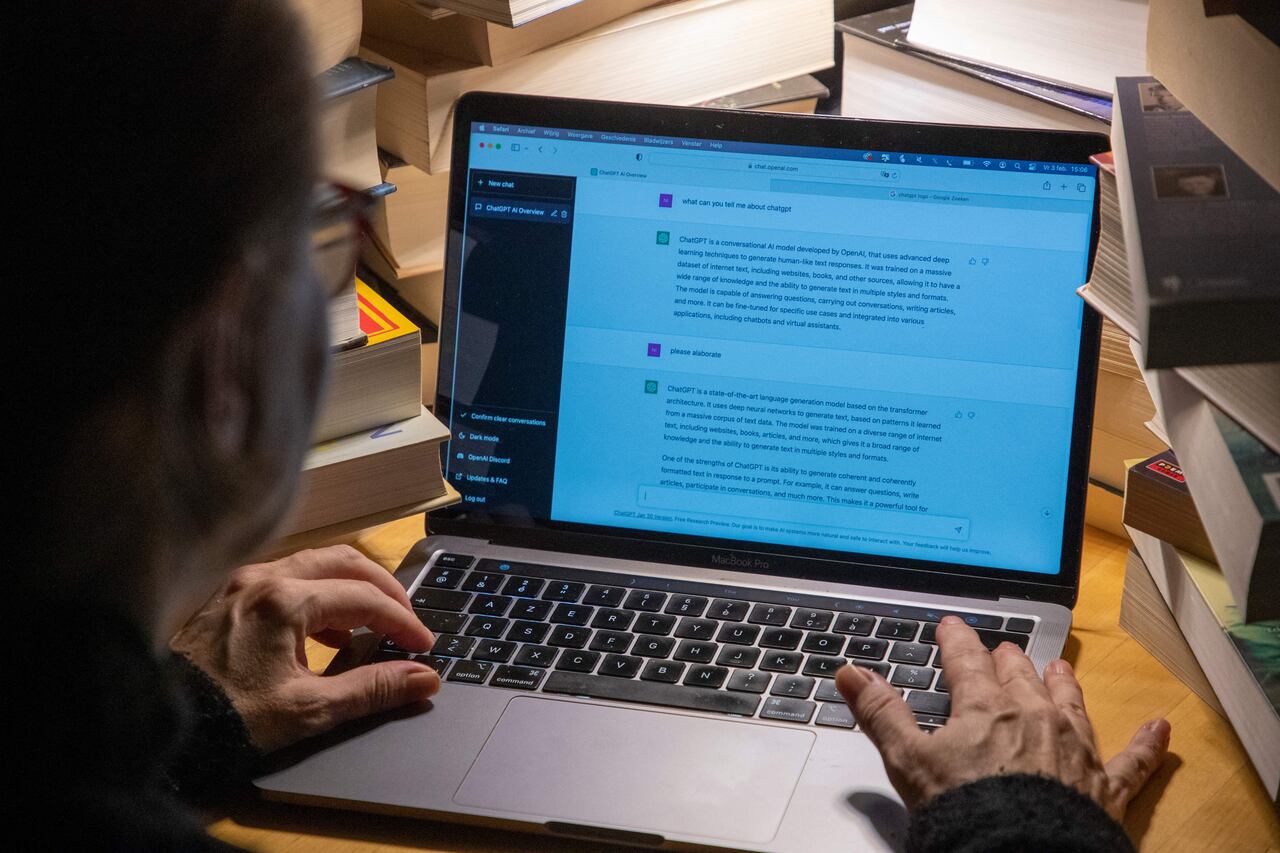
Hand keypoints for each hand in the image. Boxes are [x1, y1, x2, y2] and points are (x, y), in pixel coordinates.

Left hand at [171, 545, 438, 751]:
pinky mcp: (230, 594)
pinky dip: (321, 594)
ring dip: (352, 588)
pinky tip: (328, 630)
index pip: (365, 598)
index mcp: (284, 600)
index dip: (402, 622)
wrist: (157, 723)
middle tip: (406, 620)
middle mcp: (264, 578)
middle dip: (384, 589)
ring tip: (372, 625)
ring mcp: (243, 582)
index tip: (422, 646)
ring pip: (317, 564)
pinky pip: (289, 577)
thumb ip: (372, 689)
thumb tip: (422, 679)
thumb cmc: (227, 717)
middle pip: (346, 562)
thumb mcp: (310, 709)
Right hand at [836, 615, 1169, 819]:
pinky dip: (1147, 744)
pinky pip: (1132, 760)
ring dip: (1063, 683)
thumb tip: (849, 673)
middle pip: (1020, 676)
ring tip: (1058, 667)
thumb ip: (881, 712)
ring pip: (1071, 703)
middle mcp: (1035, 717)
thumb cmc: (966, 811)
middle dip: (1008, 659)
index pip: (967, 660)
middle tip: (1002, 648)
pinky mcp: (1105, 786)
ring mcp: (1074, 749)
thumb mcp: (908, 760)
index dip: (957, 640)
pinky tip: (1161, 727)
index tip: (952, 625)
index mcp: (986, 708)